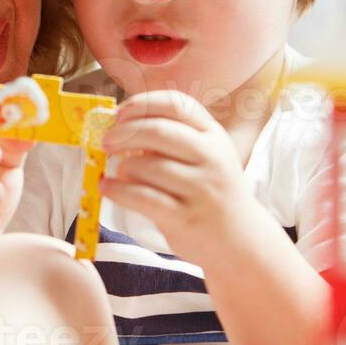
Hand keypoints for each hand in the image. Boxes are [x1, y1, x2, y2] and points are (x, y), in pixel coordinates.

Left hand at [100, 91, 248, 266]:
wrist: (240, 239)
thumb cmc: (212, 192)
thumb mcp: (206, 156)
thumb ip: (173, 138)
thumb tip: (119, 127)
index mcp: (214, 135)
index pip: (177, 105)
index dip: (142, 104)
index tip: (119, 113)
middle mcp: (212, 158)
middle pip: (159, 131)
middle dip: (124, 133)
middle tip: (105, 141)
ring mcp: (201, 188)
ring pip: (148, 166)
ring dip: (123, 166)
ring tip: (116, 171)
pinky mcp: (186, 217)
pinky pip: (142, 197)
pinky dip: (118, 190)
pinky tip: (106, 187)